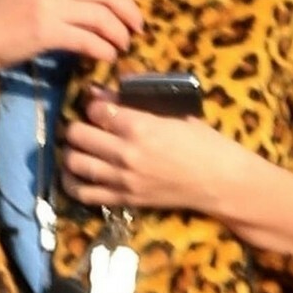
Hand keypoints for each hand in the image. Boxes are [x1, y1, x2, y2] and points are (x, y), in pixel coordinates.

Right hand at [0, 0, 143, 113]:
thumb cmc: (2, 17)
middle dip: (128, 8)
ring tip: (122, 45)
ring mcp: (47, 4)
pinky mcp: (44, 31)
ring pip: (100, 14)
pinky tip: (107, 56)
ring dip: (118, 32)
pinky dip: (103, 48)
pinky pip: (86, 38)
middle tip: (137, 26)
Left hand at [62, 92, 292, 253]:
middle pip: (77, 135)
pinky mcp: (125, 199)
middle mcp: (126, 153)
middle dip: (77, 127)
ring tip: (78, 148)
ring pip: (75, 163)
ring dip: (72, 152)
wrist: (220, 181)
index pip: (95, 110)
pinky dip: (73, 183)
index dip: (93, 105)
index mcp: (140, 126)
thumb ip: (138, 104)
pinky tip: (75, 174)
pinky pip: (84, 194)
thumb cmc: (203, 143)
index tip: (99, 108)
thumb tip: (106, 93)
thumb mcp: (175, 114)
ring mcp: (123, 179)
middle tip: (85, 127)